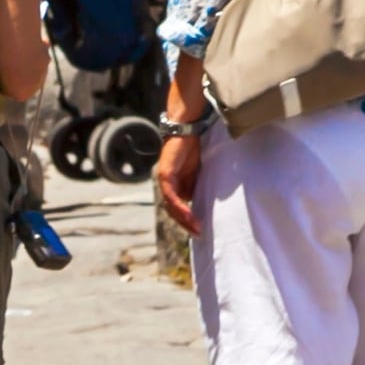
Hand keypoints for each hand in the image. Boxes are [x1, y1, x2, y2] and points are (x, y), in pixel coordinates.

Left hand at [153, 117, 203, 240]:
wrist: (187, 130)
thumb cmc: (192, 149)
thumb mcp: (197, 173)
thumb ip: (195, 187)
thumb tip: (199, 204)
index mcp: (174, 186)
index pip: (177, 209)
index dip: (187, 221)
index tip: (199, 230)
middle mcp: (167, 185)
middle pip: (173, 211)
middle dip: (186, 224)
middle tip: (199, 234)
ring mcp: (164, 181)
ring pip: (171, 206)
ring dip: (184, 219)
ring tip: (196, 228)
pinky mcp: (165, 175)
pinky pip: (171, 196)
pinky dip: (180, 207)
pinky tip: (189, 214)